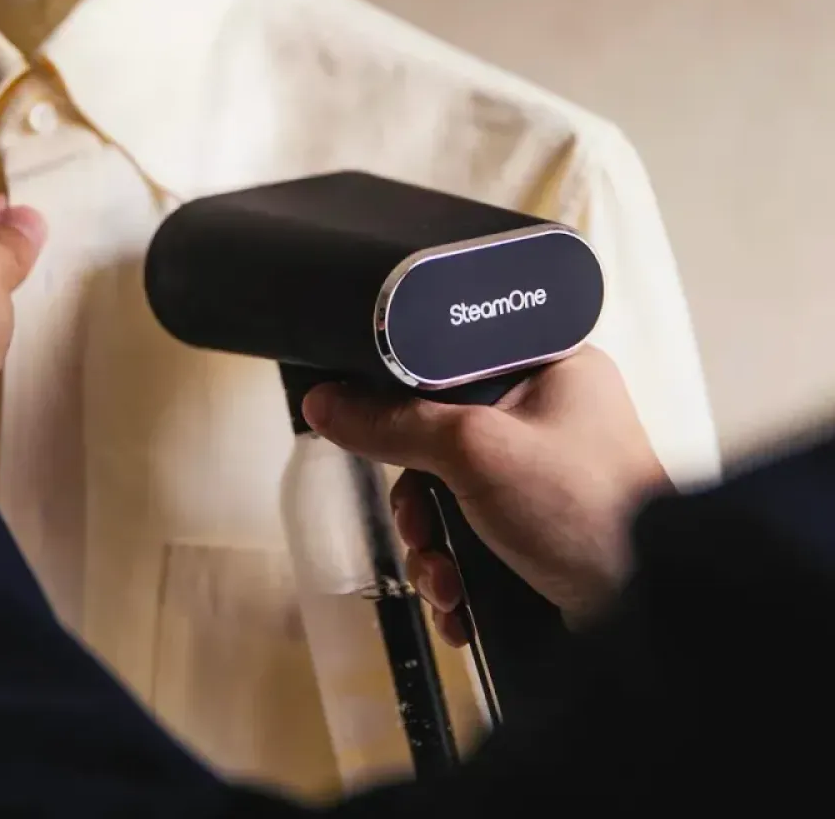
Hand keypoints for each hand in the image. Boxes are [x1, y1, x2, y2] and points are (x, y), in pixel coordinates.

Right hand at [302, 346, 671, 638]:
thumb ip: (394, 423)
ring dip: (433, 548)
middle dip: (419, 500)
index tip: (376, 431)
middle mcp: (550, 416)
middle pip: (442, 439)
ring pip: (452, 497)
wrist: (648, 611)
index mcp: (549, 368)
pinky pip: (475, 535)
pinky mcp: (541, 528)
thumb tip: (325, 402)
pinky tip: (459, 602)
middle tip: (418, 526)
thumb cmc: (584, 509)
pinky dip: (458, 571)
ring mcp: (546, 476)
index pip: (450, 363)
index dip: (406, 401)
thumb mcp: (475, 450)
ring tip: (443, 583)